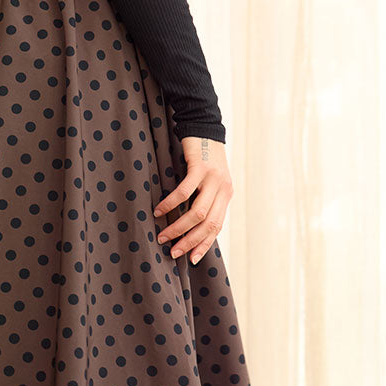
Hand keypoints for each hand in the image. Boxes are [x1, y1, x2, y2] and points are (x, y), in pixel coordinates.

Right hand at [153, 136, 233, 264]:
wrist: (204, 126)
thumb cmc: (202, 157)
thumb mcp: (209, 182)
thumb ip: (205, 200)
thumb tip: (192, 226)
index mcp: (226, 195)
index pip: (216, 228)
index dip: (203, 245)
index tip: (190, 259)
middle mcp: (223, 189)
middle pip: (207, 224)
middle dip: (189, 241)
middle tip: (172, 251)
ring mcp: (213, 178)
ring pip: (196, 212)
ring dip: (178, 227)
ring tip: (163, 235)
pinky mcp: (200, 167)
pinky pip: (184, 192)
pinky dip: (170, 204)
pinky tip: (159, 211)